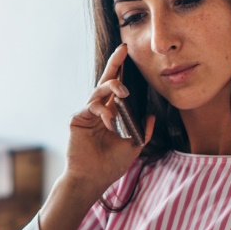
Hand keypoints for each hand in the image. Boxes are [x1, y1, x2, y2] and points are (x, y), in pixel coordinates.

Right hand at [64, 43, 153, 194]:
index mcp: (110, 114)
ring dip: (113, 87)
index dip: (121, 72)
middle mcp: (97, 111)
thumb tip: (152, 116)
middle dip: (115, 65)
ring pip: (99, 91)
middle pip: (106, 82)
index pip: (116, 89)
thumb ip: (143, 132)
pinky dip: (104, 112)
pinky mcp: (78, 119)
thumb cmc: (110, 166)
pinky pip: (92, 106)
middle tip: (123, 49)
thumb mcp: (133, 147)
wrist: (93, 180)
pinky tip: (111, 123)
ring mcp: (86, 114)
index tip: (128, 55)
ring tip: (125, 92)